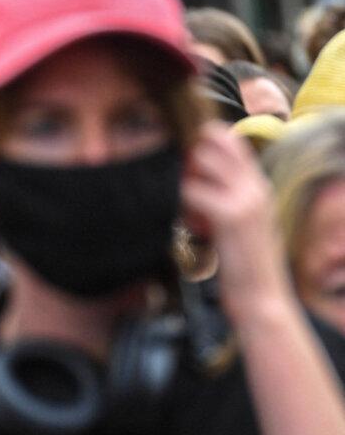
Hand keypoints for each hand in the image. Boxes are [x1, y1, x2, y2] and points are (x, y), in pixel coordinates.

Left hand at [181, 121, 290, 318]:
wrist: (260, 296)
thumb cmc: (242, 261)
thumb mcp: (238, 221)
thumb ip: (223, 197)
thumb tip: (190, 177)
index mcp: (258, 185)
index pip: (232, 141)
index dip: (204, 137)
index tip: (183, 152)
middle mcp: (255, 186)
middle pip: (215, 143)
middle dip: (188, 153)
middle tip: (174, 177)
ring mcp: (245, 199)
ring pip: (201, 161)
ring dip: (182, 174)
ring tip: (178, 200)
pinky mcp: (230, 216)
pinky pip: (192, 191)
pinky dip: (178, 199)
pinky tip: (178, 216)